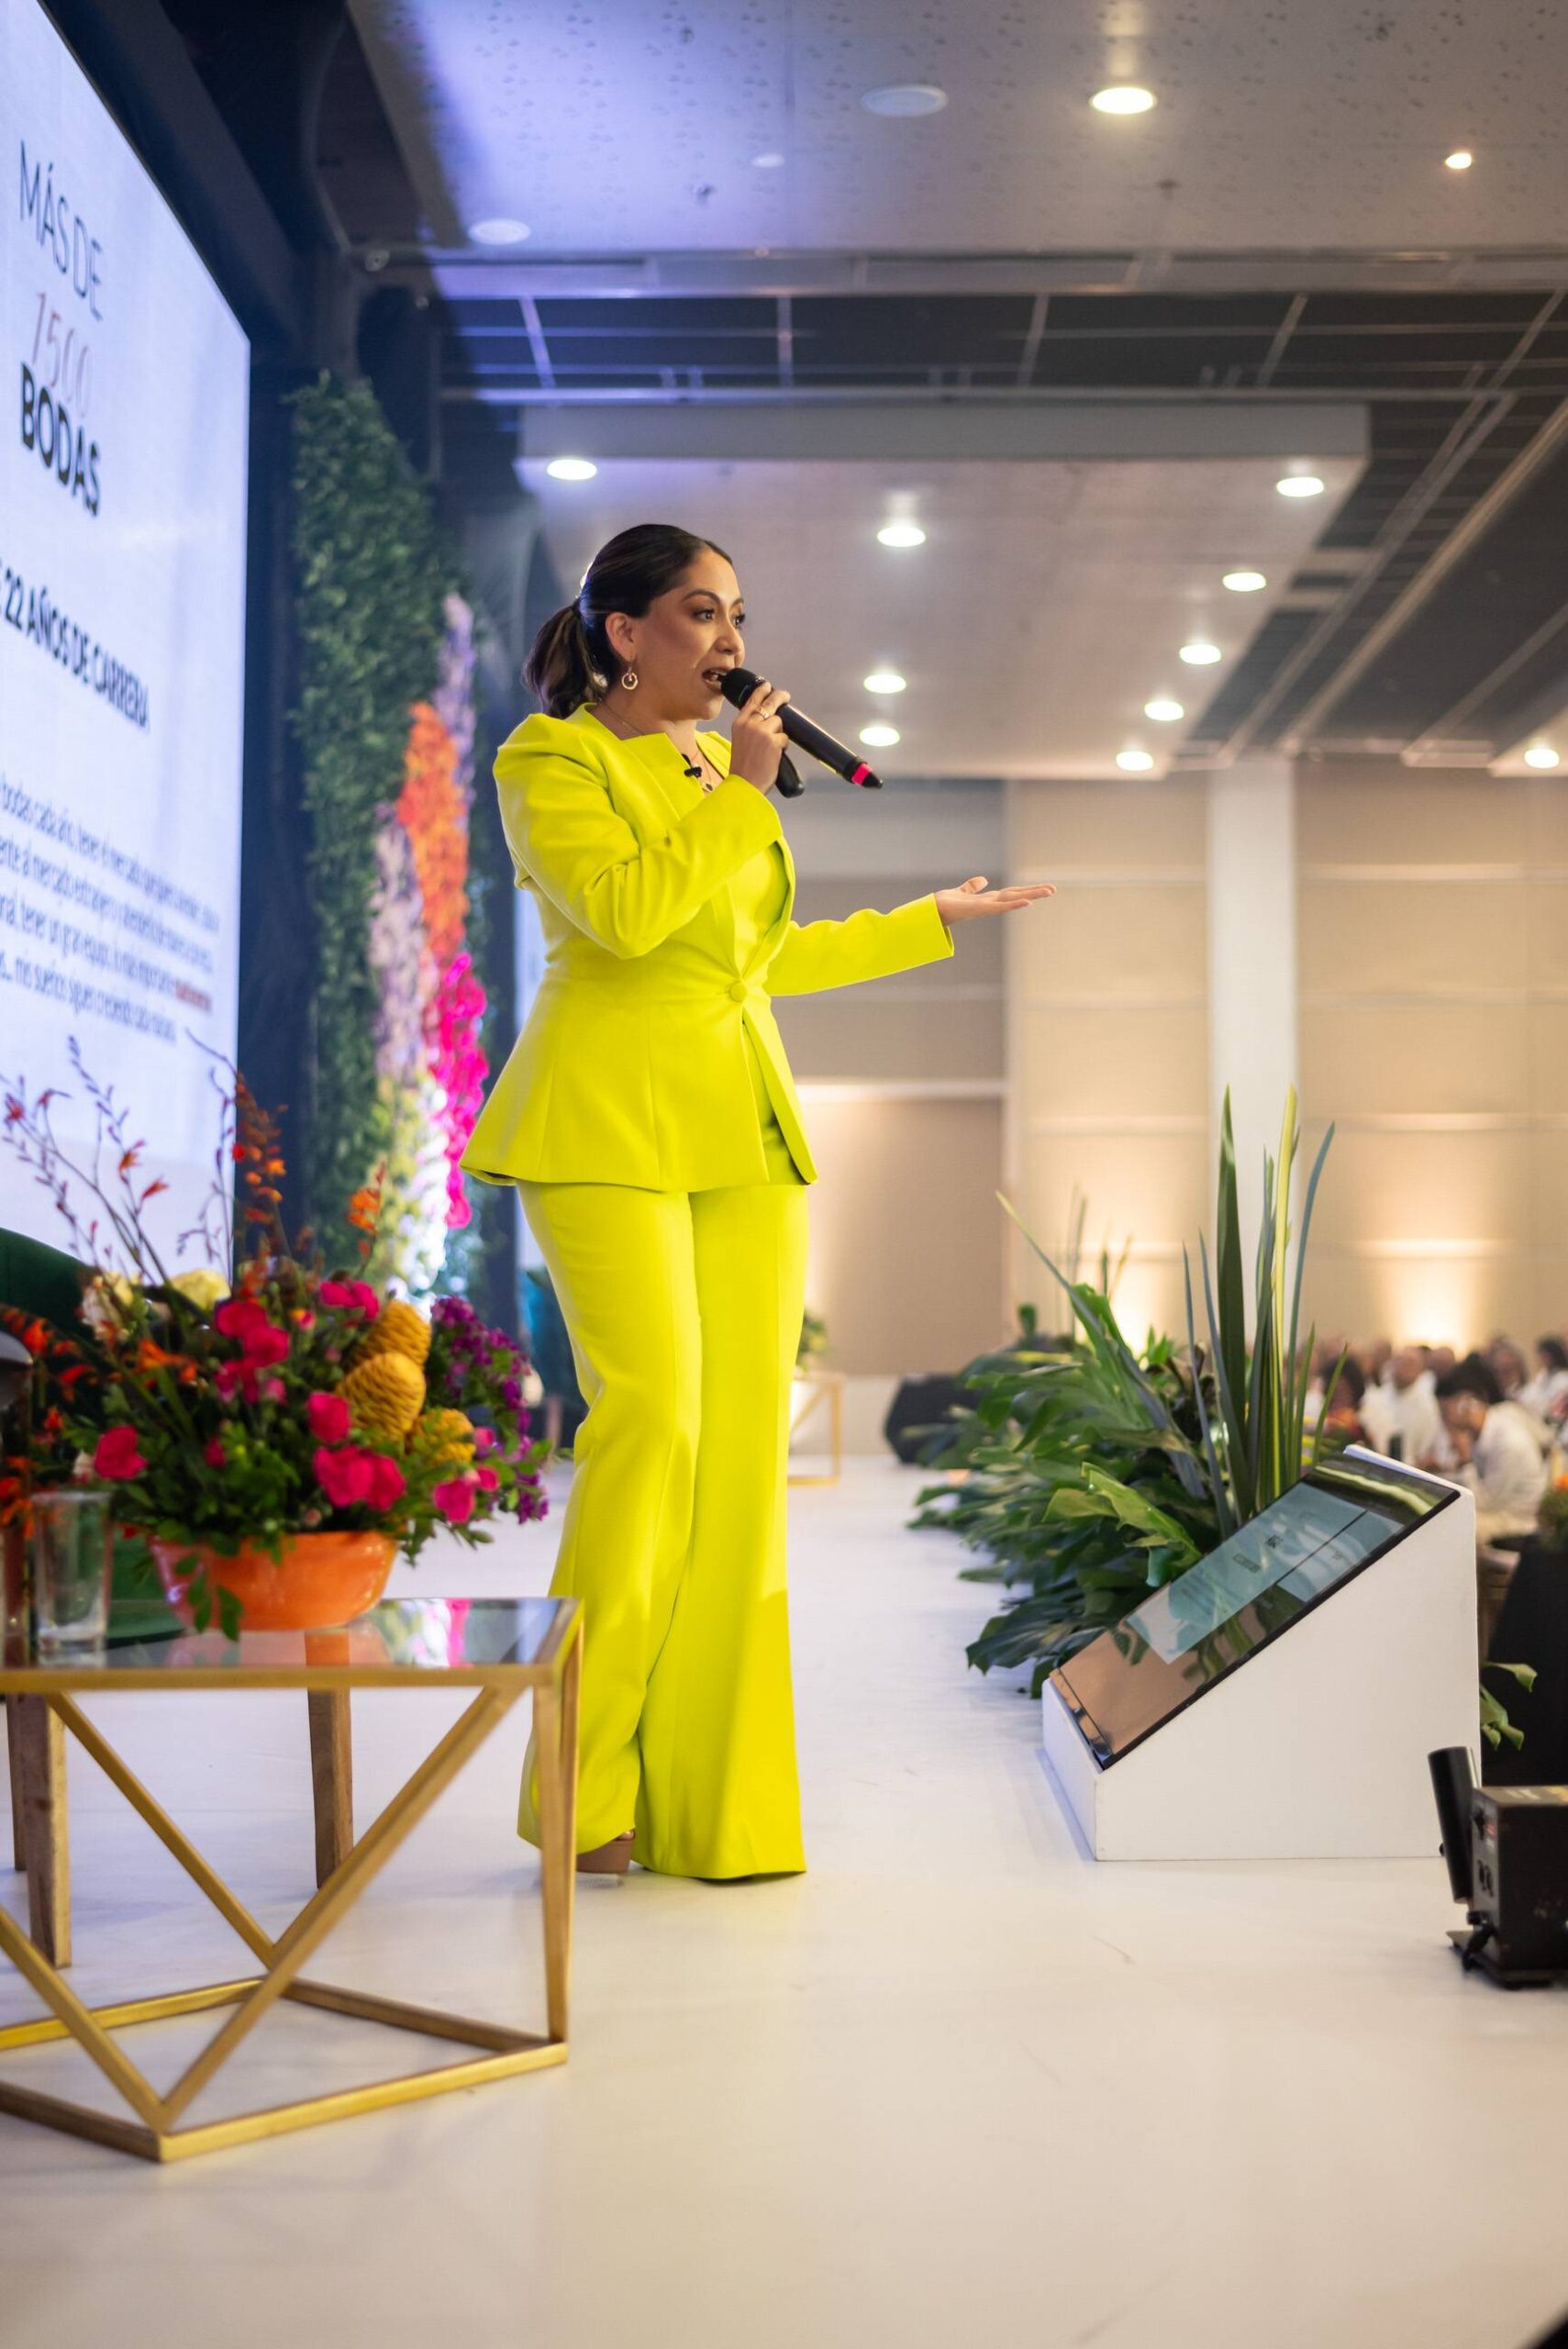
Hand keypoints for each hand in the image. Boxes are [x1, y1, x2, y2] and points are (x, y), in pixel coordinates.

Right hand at [728, 679, 791, 794]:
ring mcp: (763, 731)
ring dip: (779, 734)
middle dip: (779, 696)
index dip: (762, 691)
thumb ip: (750, 727)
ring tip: (770, 748)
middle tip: (785, 695)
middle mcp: (750, 723)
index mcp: (740, 723)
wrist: (744, 783)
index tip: (767, 685)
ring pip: (779, 722)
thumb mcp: (740, 740)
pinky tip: (773, 756)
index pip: (752, 700)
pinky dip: (782, 746)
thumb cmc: (743, 767)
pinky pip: (785, 738)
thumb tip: (767, 719)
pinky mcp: (774, 741)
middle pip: (770, 702)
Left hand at [934, 876, 1055, 927]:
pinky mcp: (980, 910)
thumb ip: (972, 887)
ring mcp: (987, 907)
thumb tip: (983, 880)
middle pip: (1016, 895)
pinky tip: (1027, 902)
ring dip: (1030, 895)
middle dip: (1034, 892)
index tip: (1042, 888)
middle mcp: (990, 904)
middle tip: (1053, 889)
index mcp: (988, 900)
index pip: (1011, 893)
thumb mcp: (962, 892)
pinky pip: (1000, 907)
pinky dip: (1013, 904)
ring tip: (1048, 891)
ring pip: (1013, 900)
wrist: (932, 910)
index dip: (1027, 890)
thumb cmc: (945, 904)